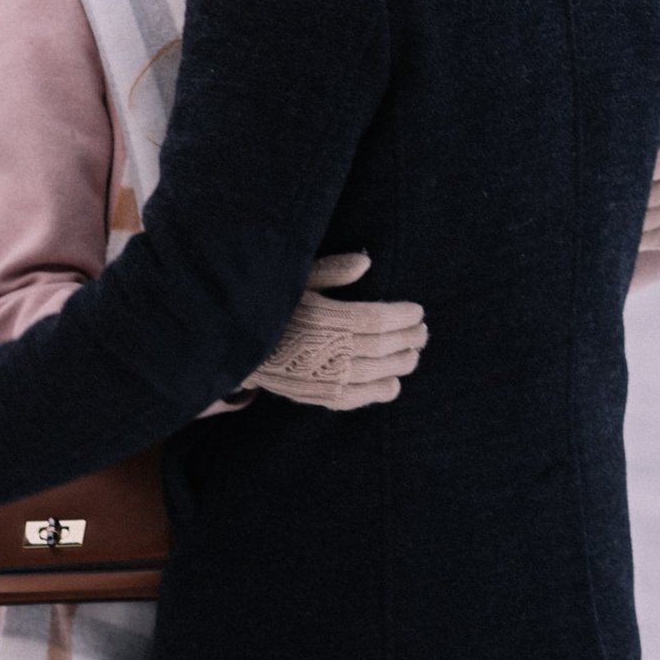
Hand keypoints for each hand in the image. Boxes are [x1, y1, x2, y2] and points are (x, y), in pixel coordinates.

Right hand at [240, 254, 426, 410]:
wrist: (237, 348)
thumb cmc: (272, 307)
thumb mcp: (296, 281)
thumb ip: (331, 271)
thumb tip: (366, 262)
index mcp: (321, 318)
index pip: (375, 319)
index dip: (402, 316)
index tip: (418, 311)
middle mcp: (324, 350)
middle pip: (381, 346)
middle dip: (408, 338)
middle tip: (423, 332)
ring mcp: (321, 377)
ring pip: (374, 372)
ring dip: (400, 363)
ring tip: (414, 354)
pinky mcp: (316, 396)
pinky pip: (356, 398)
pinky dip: (378, 392)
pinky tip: (393, 384)